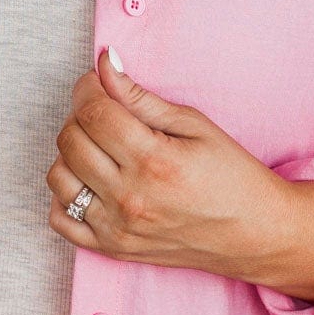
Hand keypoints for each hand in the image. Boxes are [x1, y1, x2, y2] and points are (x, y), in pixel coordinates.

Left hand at [46, 46, 295, 280]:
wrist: (254, 232)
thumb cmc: (231, 175)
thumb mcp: (194, 125)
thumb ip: (141, 97)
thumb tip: (105, 65)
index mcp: (154, 160)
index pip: (93, 114)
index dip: (87, 89)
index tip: (96, 82)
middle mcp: (130, 197)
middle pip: (71, 141)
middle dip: (79, 115)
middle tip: (103, 112)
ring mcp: (118, 228)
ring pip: (58, 177)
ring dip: (71, 153)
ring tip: (98, 147)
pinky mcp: (113, 249)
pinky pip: (61, 219)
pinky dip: (65, 195)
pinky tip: (90, 180)